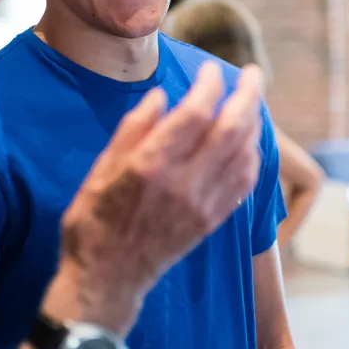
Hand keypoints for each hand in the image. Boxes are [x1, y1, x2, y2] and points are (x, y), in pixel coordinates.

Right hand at [41, 61, 262, 335]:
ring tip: (252, 100)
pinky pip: (244, 182)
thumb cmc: (95, 220)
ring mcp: (203, 205)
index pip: (195, 113)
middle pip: (232, 129)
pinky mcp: (212, 221)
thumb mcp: (101, 168)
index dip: (208, 84)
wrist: (107, 279)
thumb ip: (134, 128)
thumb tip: (162, 94)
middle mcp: (184, 184)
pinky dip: (252, 155)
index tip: (209, 68)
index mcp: (151, 165)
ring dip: (254, 122)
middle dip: (248, 95)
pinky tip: (248, 141)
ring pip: (244, 154)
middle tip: (252, 72)